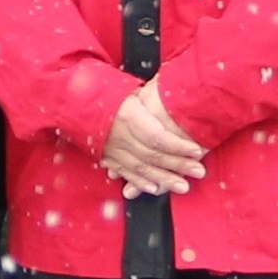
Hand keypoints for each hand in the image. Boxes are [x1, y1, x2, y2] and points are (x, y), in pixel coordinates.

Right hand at [100, 82, 206, 197]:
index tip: (196, 150)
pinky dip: (140, 182)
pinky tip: (155, 189)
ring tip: (183, 186)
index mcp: (128, 115)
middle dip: (178, 165)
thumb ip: (153, 98)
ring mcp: (112, 149)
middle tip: (198, 172)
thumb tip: (180, 97)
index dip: (178, 145)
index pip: (157, 136)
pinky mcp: (107, 157)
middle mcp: (120, 135)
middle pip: (152, 155)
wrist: (78, 99)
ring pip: (141, 168)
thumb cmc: (114, 92)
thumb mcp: (134, 90)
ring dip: (163, 179)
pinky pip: (126, 172)